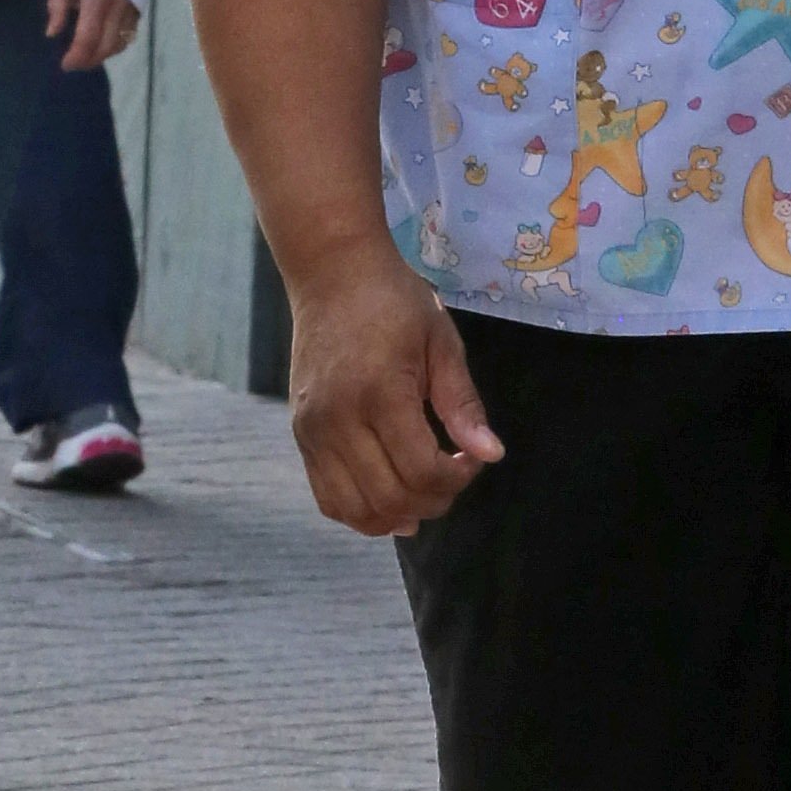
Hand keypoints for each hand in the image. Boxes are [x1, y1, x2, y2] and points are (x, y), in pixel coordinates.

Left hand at [48, 0, 140, 70]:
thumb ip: (58, 6)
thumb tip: (52, 33)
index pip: (88, 37)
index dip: (77, 56)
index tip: (65, 64)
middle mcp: (117, 8)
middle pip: (106, 46)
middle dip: (88, 61)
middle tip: (74, 64)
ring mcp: (131, 11)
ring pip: (118, 45)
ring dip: (101, 56)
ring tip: (86, 57)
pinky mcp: (138, 12)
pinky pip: (127, 38)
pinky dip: (113, 47)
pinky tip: (101, 46)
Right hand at [287, 242, 503, 536]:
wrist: (331, 275)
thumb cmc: (394, 302)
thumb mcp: (442, 343)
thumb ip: (463, 405)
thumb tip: (490, 456)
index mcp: (380, 393)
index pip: (421, 470)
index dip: (456, 478)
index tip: (472, 458)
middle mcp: (338, 419)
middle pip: (388, 498)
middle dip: (431, 501)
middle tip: (451, 475)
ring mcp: (312, 431)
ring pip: (353, 509)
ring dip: (395, 515)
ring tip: (421, 493)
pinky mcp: (300, 435)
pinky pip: (327, 496)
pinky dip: (359, 511)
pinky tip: (387, 498)